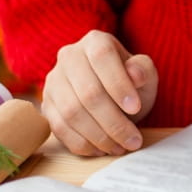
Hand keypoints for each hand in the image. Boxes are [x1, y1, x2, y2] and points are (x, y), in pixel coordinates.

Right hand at [41, 30, 158, 155]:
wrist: (112, 96)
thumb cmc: (131, 84)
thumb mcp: (145, 75)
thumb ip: (143, 71)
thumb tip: (135, 74)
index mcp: (95, 42)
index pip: (102, 57)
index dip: (118, 84)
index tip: (136, 108)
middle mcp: (69, 57)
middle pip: (88, 92)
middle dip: (114, 122)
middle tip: (133, 140)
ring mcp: (53, 82)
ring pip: (72, 113)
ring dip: (100, 136)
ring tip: (121, 147)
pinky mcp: (46, 106)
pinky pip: (60, 128)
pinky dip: (83, 144)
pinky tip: (102, 150)